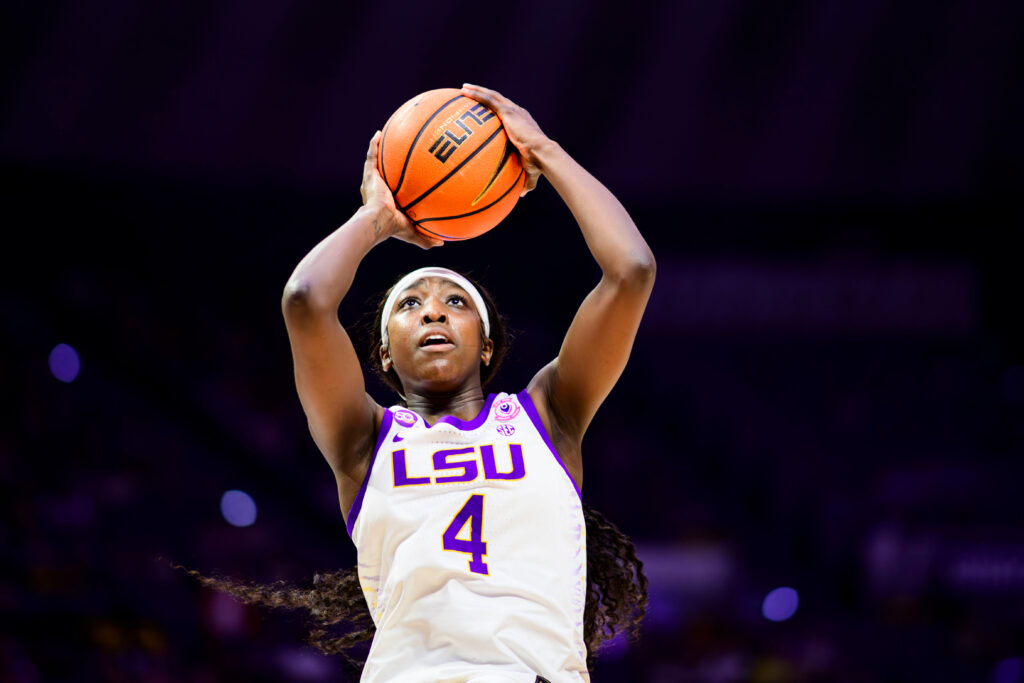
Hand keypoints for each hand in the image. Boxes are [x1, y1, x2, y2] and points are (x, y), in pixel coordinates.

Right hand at [361, 131, 442, 248]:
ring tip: (387, 135)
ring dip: (381, 149)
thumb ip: (426, 238)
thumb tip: (442, 243)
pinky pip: (371, 156)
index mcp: (388, 200)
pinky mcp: (369, 175)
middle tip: (401, 152)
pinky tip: (379, 134)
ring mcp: (373, 181)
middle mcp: (379, 188)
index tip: (410, 174)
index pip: (395, 188)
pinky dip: (374, 145)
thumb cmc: (393, 228)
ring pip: (377, 161)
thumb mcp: (413, 232)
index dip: (401, 182)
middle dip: (391, 162)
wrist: (378, 220)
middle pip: (386, 172)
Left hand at [460, 84, 550, 196]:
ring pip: (491, 95)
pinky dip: (476, 94)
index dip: (497, 109)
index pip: (507, 113)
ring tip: (463, 88)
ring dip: (477, 90)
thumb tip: (522, 195)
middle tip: (470, 92)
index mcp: (522, 123)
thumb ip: (524, 181)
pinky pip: (488, 99)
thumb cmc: (537, 163)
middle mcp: (517, 112)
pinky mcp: (507, 110)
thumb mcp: (529, 171)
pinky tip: (464, 91)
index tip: (486, 109)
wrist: (542, 153)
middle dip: (484, 95)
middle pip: (497, 99)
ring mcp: (512, 110)